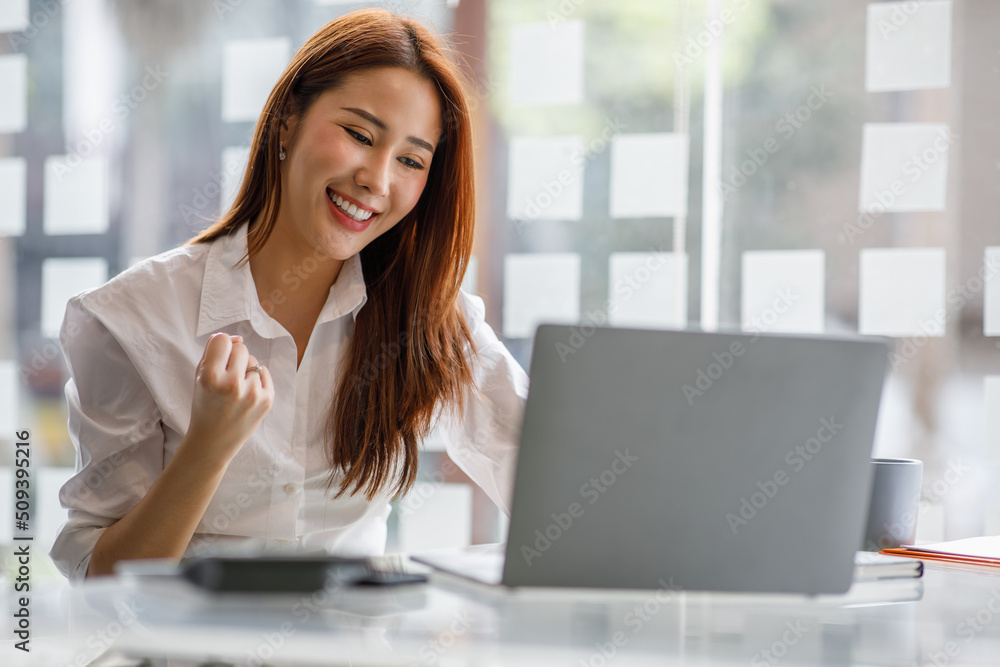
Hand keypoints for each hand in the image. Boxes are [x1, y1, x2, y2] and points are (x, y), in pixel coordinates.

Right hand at [183, 333, 274, 466]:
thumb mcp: (199, 378)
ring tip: (235, 390)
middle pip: (241, 349)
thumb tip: (238, 338)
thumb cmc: (205, 406)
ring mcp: (253, 393)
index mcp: (211, 378)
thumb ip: (214, 352)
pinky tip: (245, 394)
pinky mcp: (267, 400)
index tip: (217, 358)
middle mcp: (233, 385)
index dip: (220, 347)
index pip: (223, 340)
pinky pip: (264, 373)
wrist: (213, 441)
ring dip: (245, 370)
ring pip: (254, 361)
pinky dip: (256, 380)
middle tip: (225, 377)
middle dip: (233, 359)